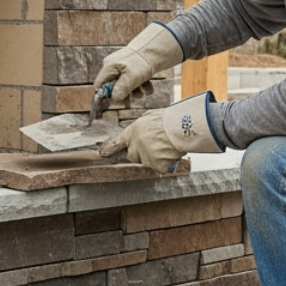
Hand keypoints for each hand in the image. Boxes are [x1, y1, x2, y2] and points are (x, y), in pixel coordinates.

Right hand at [93, 24, 184, 103]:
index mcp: (109, 66)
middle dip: (124, 94)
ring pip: (125, 85)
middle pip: (112, 86)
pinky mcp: (133, 68)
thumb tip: (114, 99)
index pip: (99, 85)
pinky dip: (141, 86)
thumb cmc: (141, 62)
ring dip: (136, 91)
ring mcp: (123, 67)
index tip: (116, 100)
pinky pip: (134, 81)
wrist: (156, 49)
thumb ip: (122, 88)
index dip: (105, 95)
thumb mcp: (131, 76)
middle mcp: (113, 66)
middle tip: (131, 99)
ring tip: (145, 91)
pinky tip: (149, 87)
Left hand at [98, 94, 221, 173]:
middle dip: (141, 154)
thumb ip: (142, 127)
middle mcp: (135, 145)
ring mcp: (145, 156)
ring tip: (168, 145)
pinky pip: (161, 167)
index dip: (110, 149)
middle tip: (155, 145)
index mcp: (133, 131)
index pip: (117, 143)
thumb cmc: (170, 119)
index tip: (102, 154)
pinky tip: (172, 153)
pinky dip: (167, 163)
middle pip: (133, 156)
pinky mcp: (156, 165)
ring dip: (156, 158)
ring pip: (147, 162)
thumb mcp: (150, 117)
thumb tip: (141, 131)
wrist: (183, 125)